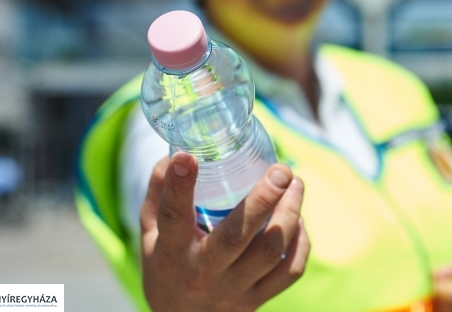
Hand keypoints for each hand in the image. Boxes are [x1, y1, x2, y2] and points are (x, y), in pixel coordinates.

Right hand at [140, 152, 307, 311]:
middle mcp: (203, 272)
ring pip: (271, 251)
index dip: (178, 186)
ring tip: (296, 185)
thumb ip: (160, 192)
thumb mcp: (150, 232)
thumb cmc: (166, 264)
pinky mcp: (256, 300)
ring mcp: (233, 290)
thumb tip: (178, 153)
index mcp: (172, 252)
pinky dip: (300, 243)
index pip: (173, 217)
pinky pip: (289, 272)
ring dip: (290, 213)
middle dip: (263, 199)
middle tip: (281, 170)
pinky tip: (298, 221)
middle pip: (237, 236)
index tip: (186, 156)